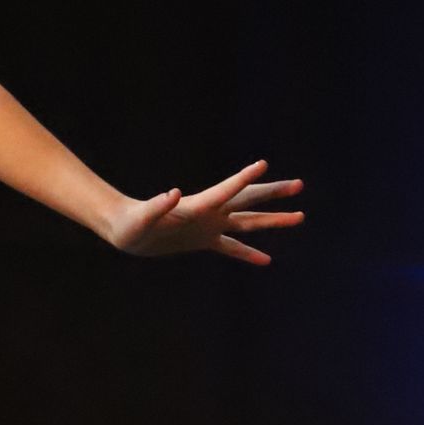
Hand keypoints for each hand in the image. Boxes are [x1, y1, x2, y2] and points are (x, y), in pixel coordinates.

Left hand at [107, 161, 303, 265]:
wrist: (124, 231)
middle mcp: (208, 213)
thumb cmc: (130, 223)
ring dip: (272, 220)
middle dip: (273, 193)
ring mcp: (209, 226)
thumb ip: (157, 206)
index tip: (263, 164)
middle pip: (248, 200)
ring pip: (248, 222)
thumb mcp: (142, 217)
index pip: (226, 190)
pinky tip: (266, 260)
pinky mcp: (203, 241)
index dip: (243, 178)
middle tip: (298, 185)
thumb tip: (173, 193)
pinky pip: (231, 247)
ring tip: (299, 216)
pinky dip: (248, 253)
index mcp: (196, 206)